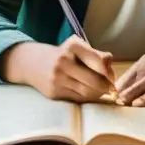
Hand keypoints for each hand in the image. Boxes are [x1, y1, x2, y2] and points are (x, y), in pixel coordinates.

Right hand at [1, 36, 115, 102]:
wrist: (31, 63)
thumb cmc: (62, 55)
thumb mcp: (77, 48)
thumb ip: (96, 55)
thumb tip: (111, 67)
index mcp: (72, 46)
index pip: (99, 61)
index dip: (109, 72)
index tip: (112, 77)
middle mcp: (63, 61)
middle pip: (95, 80)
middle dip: (106, 87)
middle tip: (111, 89)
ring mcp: (57, 78)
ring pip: (87, 92)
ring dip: (98, 94)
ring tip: (101, 92)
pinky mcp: (53, 92)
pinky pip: (77, 99)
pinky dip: (87, 98)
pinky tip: (89, 94)